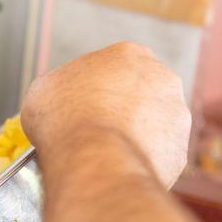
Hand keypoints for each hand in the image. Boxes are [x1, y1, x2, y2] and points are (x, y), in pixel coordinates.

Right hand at [21, 42, 190, 186]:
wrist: (93, 160)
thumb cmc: (66, 120)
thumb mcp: (43, 90)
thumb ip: (60, 87)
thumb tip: (60, 99)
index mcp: (128, 54)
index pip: (111, 69)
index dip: (91, 90)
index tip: (78, 106)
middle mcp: (161, 78)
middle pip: (137, 94)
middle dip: (119, 110)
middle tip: (92, 129)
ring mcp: (175, 115)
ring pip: (151, 125)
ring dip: (131, 136)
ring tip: (103, 152)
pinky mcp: (178, 150)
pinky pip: (155, 156)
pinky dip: (138, 161)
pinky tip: (116, 166)